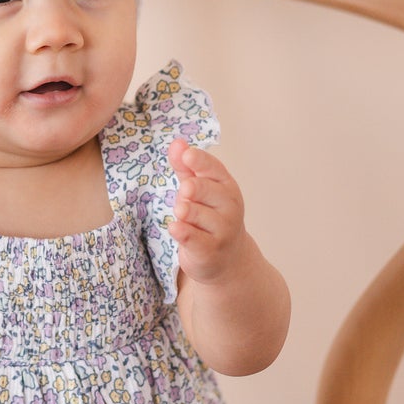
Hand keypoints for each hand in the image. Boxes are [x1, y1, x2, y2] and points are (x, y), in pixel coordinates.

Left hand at [166, 139, 247, 284]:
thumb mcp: (199, 191)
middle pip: (208, 190)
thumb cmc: (208, 219)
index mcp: (226, 186)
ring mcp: (222, 230)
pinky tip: (175, 227)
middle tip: (185, 189)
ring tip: (181, 210)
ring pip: (199, 214)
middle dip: (195, 188)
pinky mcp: (209, 251)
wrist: (227, 261)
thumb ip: (186, 168)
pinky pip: (194, 238)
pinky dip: (183, 232)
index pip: (214, 169)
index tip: (187, 156)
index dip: (200, 162)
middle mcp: (228, 207)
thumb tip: (177, 143)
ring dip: (187, 211)